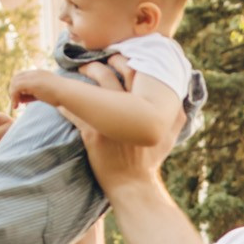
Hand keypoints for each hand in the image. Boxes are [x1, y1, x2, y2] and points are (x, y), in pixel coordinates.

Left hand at [8, 67, 60, 108]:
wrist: (69, 93)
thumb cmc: (63, 96)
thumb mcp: (48, 94)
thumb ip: (37, 94)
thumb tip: (26, 100)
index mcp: (40, 74)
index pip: (24, 77)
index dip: (20, 88)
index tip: (22, 100)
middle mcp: (35, 73)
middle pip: (16, 78)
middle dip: (14, 90)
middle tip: (16, 103)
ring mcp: (33, 77)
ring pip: (14, 82)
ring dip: (12, 94)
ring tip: (16, 106)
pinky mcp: (31, 83)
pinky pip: (15, 88)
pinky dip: (13, 97)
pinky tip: (17, 106)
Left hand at [72, 59, 169, 190]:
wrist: (133, 185)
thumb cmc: (150, 161)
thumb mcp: (171, 137)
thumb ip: (177, 116)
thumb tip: (182, 99)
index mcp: (146, 106)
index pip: (134, 72)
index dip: (122, 60)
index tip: (115, 58)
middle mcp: (128, 109)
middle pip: (111, 74)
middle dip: (99, 64)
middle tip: (92, 63)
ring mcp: (109, 121)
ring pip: (91, 88)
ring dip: (84, 77)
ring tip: (78, 74)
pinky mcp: (93, 133)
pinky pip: (74, 112)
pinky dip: (66, 104)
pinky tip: (61, 100)